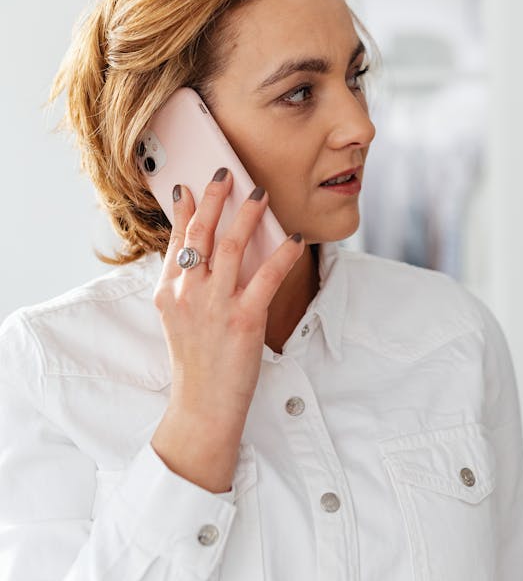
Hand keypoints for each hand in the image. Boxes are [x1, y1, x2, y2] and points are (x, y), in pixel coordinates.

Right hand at [150, 169, 304, 491]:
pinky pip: (266, 277)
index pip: (177, 240)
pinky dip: (283, 254)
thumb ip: (185, 287)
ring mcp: (214, 306)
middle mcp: (187, 293)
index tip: (189, 185)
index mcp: (169, 292)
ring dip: (246, 215)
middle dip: (214, 198)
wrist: (202, 408)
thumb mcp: (177, 321)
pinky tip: (294, 238)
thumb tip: (200, 255)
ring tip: (259, 193)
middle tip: (226, 172)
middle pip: (200, 234)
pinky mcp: (243, 320)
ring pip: (230, 246)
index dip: (183, 209)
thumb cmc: (196, 364)